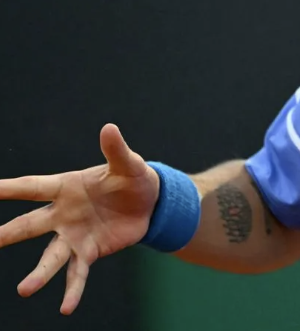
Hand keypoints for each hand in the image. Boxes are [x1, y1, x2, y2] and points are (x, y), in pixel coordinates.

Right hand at [0, 124, 159, 314]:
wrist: (150, 202)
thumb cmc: (133, 178)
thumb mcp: (129, 164)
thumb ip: (116, 150)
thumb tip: (110, 128)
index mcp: (66, 187)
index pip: (32, 187)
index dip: (7, 188)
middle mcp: (62, 214)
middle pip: (30, 225)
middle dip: (7, 234)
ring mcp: (73, 236)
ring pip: (51, 257)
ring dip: (39, 274)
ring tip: (24, 291)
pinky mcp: (89, 252)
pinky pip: (78, 274)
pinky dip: (73, 291)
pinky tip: (67, 308)